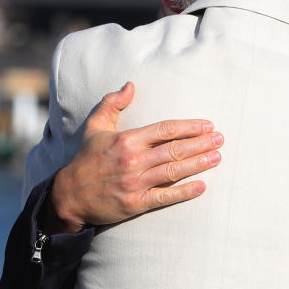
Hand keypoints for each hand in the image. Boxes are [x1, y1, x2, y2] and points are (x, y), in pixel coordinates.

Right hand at [44, 82, 223, 233]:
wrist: (68, 195)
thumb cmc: (86, 159)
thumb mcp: (94, 126)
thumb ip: (112, 104)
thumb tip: (130, 85)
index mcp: (127, 140)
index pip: (165, 130)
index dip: (189, 127)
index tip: (208, 125)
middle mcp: (133, 160)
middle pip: (175, 149)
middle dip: (201, 143)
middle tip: (220, 139)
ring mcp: (135, 182)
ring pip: (174, 170)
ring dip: (198, 163)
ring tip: (217, 157)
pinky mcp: (135, 203)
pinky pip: (165, 196)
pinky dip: (184, 192)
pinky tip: (202, 186)